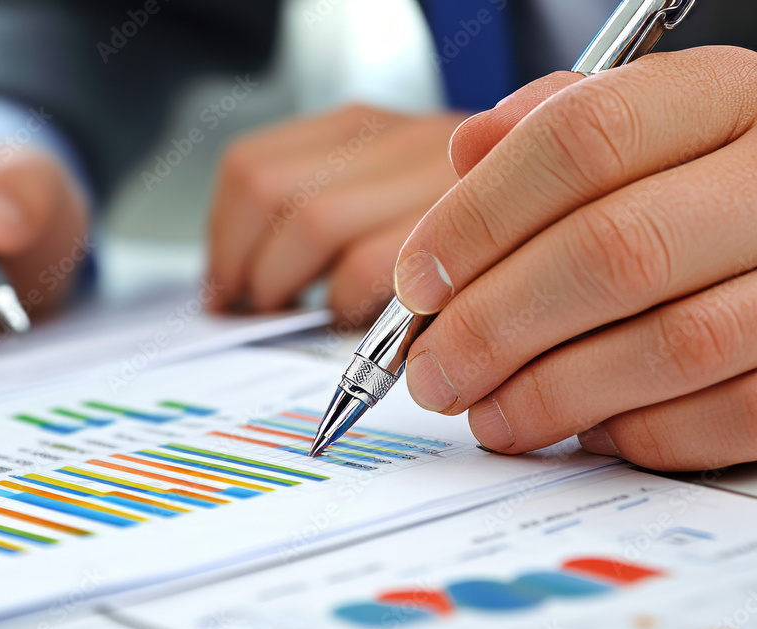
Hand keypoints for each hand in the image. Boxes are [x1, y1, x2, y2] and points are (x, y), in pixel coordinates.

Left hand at [206, 105, 465, 321]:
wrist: (592, 221)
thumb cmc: (473, 228)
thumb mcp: (400, 195)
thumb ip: (331, 211)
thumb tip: (242, 279)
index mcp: (363, 128)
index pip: (249, 164)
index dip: (220, 235)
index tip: (220, 283)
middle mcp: (393, 138)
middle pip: (265, 190)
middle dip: (239, 265)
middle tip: (248, 308)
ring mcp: (429, 175)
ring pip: (310, 223)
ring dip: (285, 286)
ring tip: (295, 315)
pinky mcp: (460, 228)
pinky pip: (365, 266)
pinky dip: (343, 304)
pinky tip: (353, 317)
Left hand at [395, 47, 756, 470]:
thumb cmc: (696, 180)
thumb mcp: (639, 124)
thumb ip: (552, 129)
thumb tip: (467, 152)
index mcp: (722, 97)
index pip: (584, 136)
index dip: (479, 217)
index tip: (418, 283)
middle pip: (614, 251)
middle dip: (494, 325)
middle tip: (432, 371)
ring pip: (672, 345)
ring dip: (548, 395)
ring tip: (485, 410)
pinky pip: (725, 416)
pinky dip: (633, 433)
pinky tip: (579, 425)